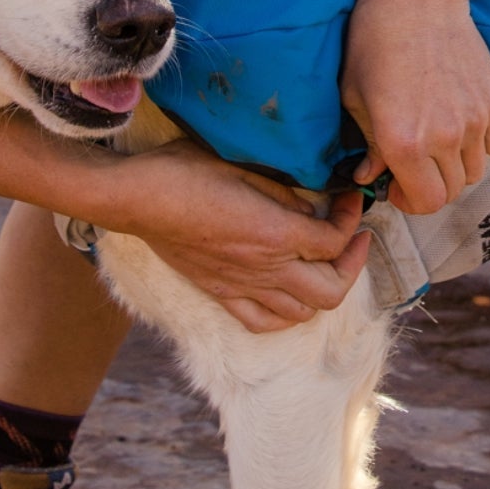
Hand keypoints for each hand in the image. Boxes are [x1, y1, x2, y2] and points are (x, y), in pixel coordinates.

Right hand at [90, 143, 370, 333]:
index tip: (351, 200)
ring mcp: (242, 287)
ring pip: (302, 313)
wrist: (137, 198)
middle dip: (352, 264)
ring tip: (323, 264)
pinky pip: (263, 322)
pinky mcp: (221, 294)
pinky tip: (288, 293)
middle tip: (352, 238)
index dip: (352, 218)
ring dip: (323, 290)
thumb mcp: (243, 166)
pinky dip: (286, 315)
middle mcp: (265, 268)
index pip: (334, 240)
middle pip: (331, 289)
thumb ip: (284, 192)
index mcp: (275, 233)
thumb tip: (312, 209)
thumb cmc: (184, 172)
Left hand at [341, 0, 489, 215]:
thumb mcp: (355, 98)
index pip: (425, 202)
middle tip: (416, 166)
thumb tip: (372, 176)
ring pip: (476, 169)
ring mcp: (475, 120)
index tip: (400, 188)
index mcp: (403, 143)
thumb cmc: (375, 43)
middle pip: (452, 191)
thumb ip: (368, 146)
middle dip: (431, 185)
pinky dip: (480, 142)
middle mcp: (444, 138)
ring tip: (437, 141)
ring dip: (456, 165)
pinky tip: (460, 121)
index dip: (411, 202)